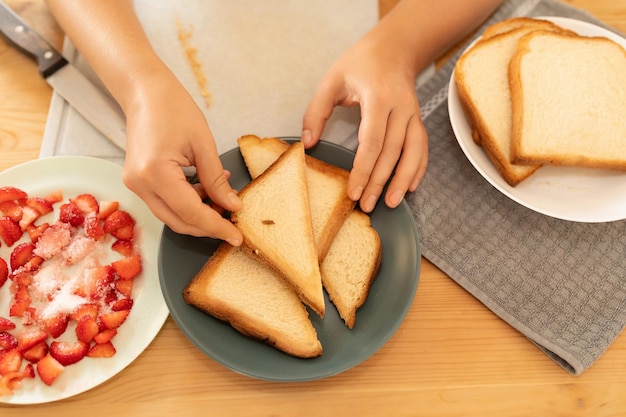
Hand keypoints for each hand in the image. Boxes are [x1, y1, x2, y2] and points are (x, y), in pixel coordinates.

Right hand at [121, 70, 242, 243]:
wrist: (145, 91)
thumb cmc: (174, 108)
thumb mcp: (204, 144)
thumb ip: (216, 180)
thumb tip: (232, 206)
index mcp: (155, 172)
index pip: (191, 213)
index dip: (217, 227)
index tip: (237, 237)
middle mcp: (140, 184)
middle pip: (179, 222)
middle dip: (208, 227)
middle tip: (233, 225)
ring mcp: (135, 184)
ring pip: (171, 216)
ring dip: (198, 215)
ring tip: (223, 200)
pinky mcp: (138, 181)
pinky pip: (165, 203)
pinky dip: (187, 203)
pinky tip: (205, 189)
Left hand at [302, 28, 427, 212]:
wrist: (393, 48)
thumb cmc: (359, 64)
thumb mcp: (331, 80)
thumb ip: (316, 111)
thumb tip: (308, 144)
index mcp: (378, 97)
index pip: (372, 141)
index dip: (363, 170)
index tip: (352, 191)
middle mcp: (401, 107)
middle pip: (392, 152)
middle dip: (379, 182)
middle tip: (366, 206)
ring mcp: (413, 114)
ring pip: (413, 152)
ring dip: (403, 180)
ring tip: (392, 203)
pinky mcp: (418, 120)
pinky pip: (422, 148)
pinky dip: (419, 168)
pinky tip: (411, 187)